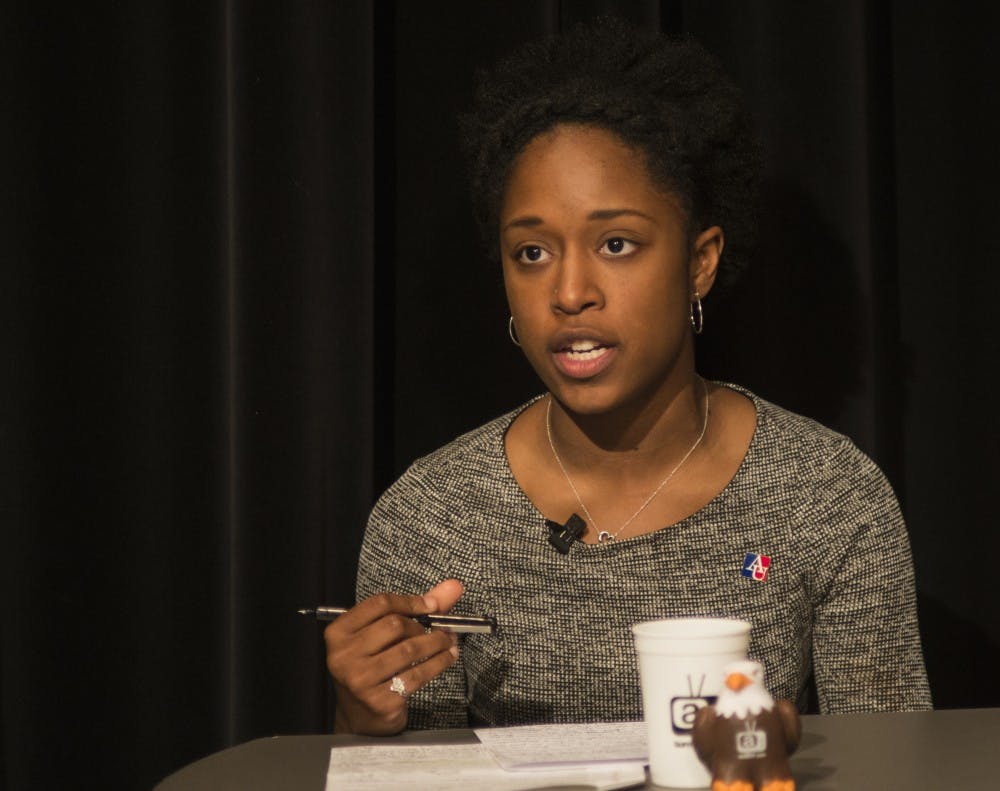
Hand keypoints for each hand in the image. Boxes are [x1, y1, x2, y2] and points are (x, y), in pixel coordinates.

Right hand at [325, 579, 463, 734]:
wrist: (361, 717)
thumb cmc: (373, 666)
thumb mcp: (381, 635)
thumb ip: (415, 608)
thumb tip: (453, 587)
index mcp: (339, 633)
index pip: (379, 603)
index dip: (410, 601)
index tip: (431, 605)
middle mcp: (344, 655)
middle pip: (395, 624)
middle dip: (424, 626)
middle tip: (440, 630)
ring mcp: (360, 680)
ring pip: (409, 649)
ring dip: (437, 643)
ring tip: (449, 642)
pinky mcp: (380, 701)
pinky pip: (417, 675)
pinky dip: (439, 663)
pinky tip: (448, 657)